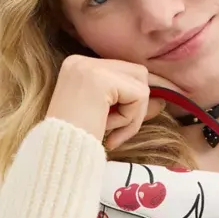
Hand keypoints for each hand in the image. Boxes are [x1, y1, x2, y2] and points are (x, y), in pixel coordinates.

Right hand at [46, 54, 178, 150]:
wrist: (56, 157)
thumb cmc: (76, 144)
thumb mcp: (104, 118)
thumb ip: (128, 104)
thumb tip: (162, 101)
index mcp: (78, 67)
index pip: (124, 73)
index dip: (130, 103)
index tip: (114, 129)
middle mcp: (81, 61)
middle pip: (138, 73)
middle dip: (136, 106)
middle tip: (115, 131)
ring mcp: (89, 68)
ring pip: (142, 85)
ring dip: (133, 115)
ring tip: (109, 131)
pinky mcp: (100, 80)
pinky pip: (139, 96)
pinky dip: (131, 120)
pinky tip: (108, 131)